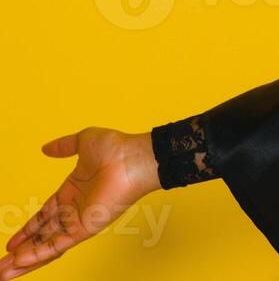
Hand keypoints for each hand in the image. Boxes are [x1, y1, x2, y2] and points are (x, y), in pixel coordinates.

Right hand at [0, 128, 161, 278]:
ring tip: (3, 272)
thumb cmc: (116, 148)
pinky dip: (38, 254)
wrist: (135, 157)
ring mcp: (79, 220)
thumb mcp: (82, 142)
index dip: (27, 230)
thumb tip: (45, 148)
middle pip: (41, 236)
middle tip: (1, 267)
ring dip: (24, 260)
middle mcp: (74, 210)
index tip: (11, 242)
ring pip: (46, 245)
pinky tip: (21, 263)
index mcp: (71, 192)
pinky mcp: (86, 228)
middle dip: (21, 251)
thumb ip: (63, 147)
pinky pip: (58, 245)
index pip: (43, 216)